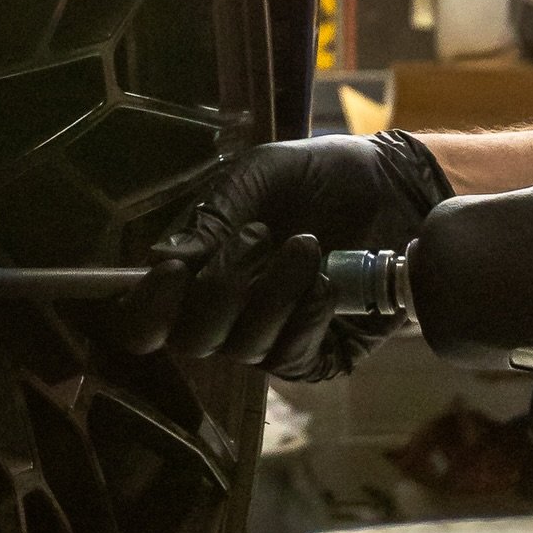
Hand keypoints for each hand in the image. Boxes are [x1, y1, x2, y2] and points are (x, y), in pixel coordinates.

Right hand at [112, 132, 450, 380]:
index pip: (142, 321)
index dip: (146, 309)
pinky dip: (306, 314)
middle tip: (260, 236)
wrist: (391, 186)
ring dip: (274, 292)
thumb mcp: (256, 177)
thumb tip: (160, 260)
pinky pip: (292, 356)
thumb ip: (210, 217)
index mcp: (193, 274)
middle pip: (192, 340)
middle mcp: (222, 317)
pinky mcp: (315, 356)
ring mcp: (267, 340)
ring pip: (244, 347)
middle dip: (223, 287)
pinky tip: (327, 281)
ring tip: (306, 245)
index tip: (172, 272)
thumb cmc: (314, 176)